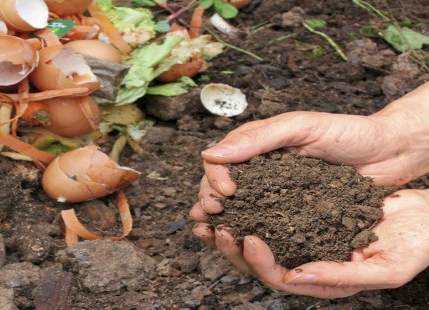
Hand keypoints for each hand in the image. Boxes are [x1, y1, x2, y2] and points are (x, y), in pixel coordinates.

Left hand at [191, 189, 428, 298]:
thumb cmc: (416, 244)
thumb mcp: (387, 267)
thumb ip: (341, 277)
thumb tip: (294, 277)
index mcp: (322, 280)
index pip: (278, 278)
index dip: (258, 262)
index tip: (247, 238)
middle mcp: (307, 262)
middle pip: (257, 262)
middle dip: (231, 246)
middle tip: (214, 224)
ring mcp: (303, 239)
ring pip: (256, 238)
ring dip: (231, 226)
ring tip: (210, 212)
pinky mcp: (303, 215)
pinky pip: (268, 214)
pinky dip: (248, 206)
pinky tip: (234, 192)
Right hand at [194, 82, 428, 214]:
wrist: (390, 153)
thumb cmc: (349, 132)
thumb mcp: (301, 127)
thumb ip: (258, 138)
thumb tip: (210, 154)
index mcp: (258, 146)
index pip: (220, 161)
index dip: (215, 178)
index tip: (227, 192)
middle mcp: (261, 170)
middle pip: (220, 187)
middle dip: (209, 201)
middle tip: (212, 215)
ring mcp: (275, 193)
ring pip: (238, 208)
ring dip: (221, 221)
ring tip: (213, 234)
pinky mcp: (292, 215)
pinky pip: (265, 225)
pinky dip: (248, 234)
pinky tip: (241, 243)